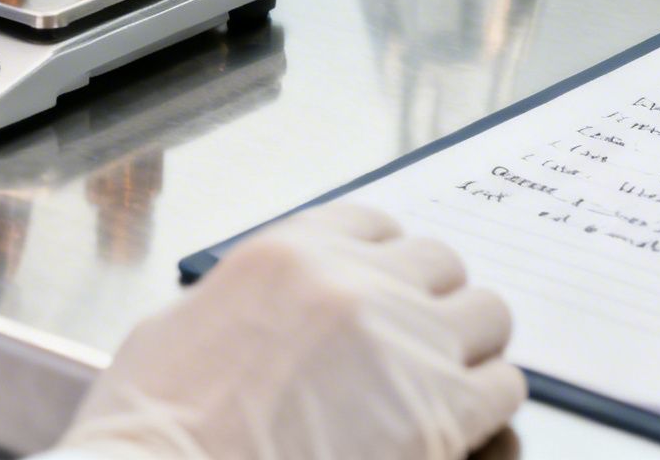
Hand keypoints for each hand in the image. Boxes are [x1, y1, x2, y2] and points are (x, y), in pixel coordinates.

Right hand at [59, 202, 525, 459]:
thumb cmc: (156, 433)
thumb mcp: (180, 327)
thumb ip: (251, 299)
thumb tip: (283, 310)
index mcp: (290, 253)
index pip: (377, 226)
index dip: (384, 267)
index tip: (384, 296)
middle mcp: (354, 282)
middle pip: (440, 264)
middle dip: (431, 304)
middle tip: (414, 350)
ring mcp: (403, 342)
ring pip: (486, 316)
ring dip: (468, 350)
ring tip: (441, 388)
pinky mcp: (439, 411)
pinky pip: (504, 384)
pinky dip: (486, 405)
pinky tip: (453, 429)